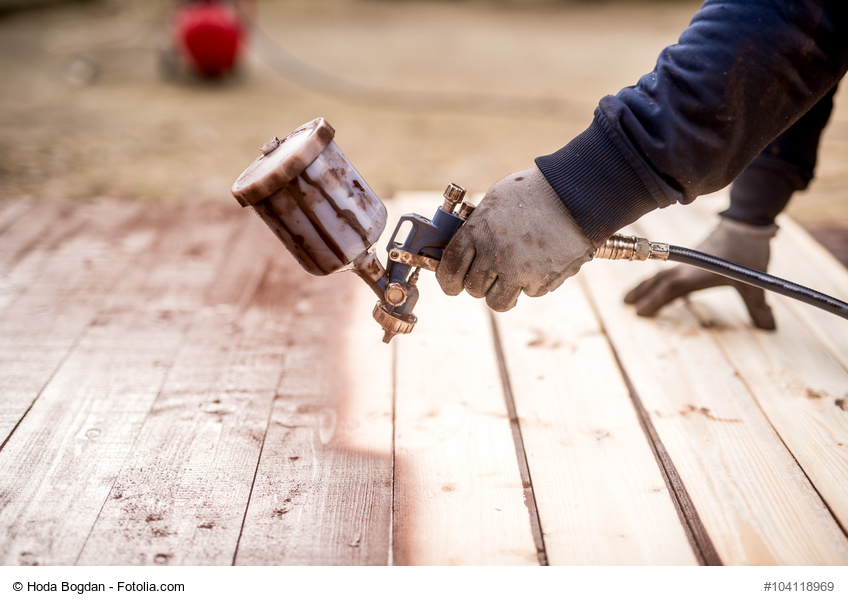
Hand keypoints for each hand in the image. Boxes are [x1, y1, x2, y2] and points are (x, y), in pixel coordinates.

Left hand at [436, 166, 593, 311]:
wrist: (575, 195)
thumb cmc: (534, 192)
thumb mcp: (494, 201)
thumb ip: (477, 227)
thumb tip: (465, 246)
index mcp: (476, 232)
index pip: (450, 269)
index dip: (448, 281)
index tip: (452, 286)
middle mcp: (493, 255)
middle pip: (473, 288)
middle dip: (479, 284)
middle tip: (490, 274)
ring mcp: (517, 271)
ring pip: (497, 302)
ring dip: (502, 293)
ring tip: (512, 278)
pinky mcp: (541, 281)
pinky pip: (529, 294)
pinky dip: (532, 284)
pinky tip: (539, 263)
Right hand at [624, 217, 777, 328]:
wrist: (747, 222)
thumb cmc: (747, 252)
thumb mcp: (754, 282)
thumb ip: (758, 307)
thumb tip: (769, 328)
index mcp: (696, 275)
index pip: (669, 290)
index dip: (654, 301)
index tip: (639, 313)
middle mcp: (687, 268)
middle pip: (658, 282)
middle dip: (641, 294)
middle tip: (626, 305)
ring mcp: (688, 261)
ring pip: (660, 275)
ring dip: (645, 285)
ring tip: (630, 295)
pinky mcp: (692, 256)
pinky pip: (668, 270)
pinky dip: (657, 279)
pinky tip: (657, 283)